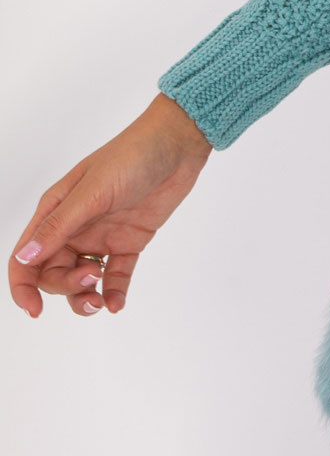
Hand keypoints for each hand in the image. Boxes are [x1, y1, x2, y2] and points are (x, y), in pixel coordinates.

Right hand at [9, 92, 213, 318]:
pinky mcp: (129, 241)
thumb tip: (26, 257)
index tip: (35, 310)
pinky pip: (116, 275)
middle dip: (66, 286)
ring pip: (83, 278)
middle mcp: (74, 227)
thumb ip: (59, 227)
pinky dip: (114, 292)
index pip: (26, 256)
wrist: (178, 146)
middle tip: (90, 280)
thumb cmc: (131, 156)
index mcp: (55, 211)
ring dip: (86, 296)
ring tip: (100, 302)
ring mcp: (101, 236)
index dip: (23, 286)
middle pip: (54, 273)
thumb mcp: (91, 192)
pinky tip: (117, 304)